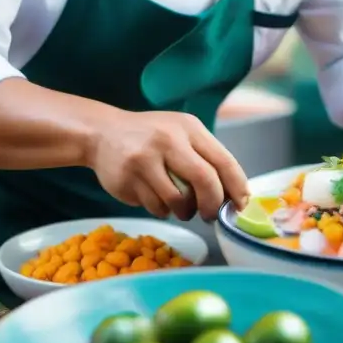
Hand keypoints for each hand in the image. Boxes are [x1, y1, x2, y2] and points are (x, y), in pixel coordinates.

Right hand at [88, 110, 248, 221]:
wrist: (103, 133)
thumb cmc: (151, 137)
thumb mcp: (181, 134)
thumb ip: (206, 158)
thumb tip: (234, 195)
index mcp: (189, 128)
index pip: (223, 161)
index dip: (236, 187)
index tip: (240, 205)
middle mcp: (168, 139)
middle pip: (205, 180)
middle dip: (212, 204)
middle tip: (211, 215)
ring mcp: (145, 159)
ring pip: (179, 199)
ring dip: (185, 211)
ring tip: (180, 207)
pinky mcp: (127, 179)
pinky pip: (156, 206)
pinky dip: (162, 210)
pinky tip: (156, 198)